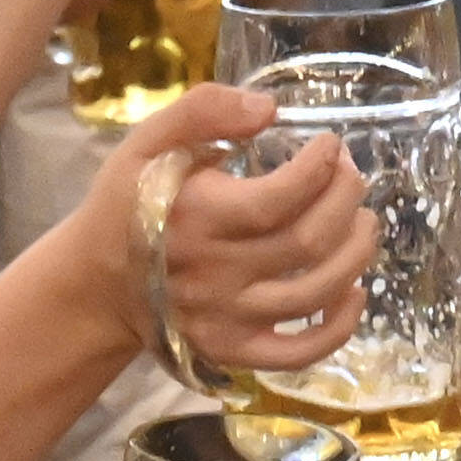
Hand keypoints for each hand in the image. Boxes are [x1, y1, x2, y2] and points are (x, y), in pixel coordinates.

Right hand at [95, 83, 374, 372]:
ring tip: (365, 223)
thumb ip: (202, 111)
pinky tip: (355, 292)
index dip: (320, 169)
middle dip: (346, 202)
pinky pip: (299, 353)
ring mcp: (228, 318)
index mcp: (198, 218)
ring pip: (314, 294)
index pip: (280, 197)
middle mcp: (217, 273)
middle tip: (352, 178)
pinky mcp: (234, 350)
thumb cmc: (127, 206)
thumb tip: (268, 107)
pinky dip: (339, 328)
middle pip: (307, 242)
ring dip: (355, 255)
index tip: (332, 146)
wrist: (96, 284)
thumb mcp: (147, 143)